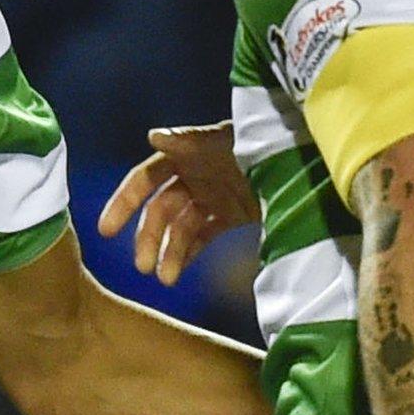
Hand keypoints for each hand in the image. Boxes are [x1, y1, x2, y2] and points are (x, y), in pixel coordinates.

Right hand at [97, 121, 258, 285]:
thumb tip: (153, 134)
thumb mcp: (229, 140)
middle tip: (141, 266)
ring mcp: (212, 196)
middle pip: (160, 208)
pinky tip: (178, 273)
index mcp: (188, 154)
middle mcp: (195, 175)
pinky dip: (189, 253)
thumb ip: (192, 140)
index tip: (106, 230)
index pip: (146, 177)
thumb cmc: (265, 142)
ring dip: (168, 251)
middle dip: (148, 237)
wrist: (307, 163)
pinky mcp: (231, 214)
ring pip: (179, 227)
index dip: (124, 200)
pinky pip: (202, 235)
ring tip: (165, 280)